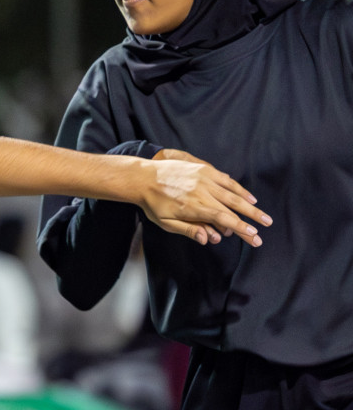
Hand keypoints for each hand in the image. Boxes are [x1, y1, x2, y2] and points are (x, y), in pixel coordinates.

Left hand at [139, 150, 270, 246]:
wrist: (143, 177)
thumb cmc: (153, 203)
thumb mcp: (165, 222)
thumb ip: (188, 230)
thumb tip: (208, 239)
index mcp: (192, 207)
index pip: (222, 219)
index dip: (240, 228)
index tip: (253, 236)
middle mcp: (201, 192)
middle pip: (233, 207)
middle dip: (251, 219)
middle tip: (265, 229)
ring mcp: (204, 179)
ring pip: (233, 193)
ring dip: (250, 206)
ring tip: (264, 216)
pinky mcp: (204, 169)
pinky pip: (227, 180)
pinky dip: (240, 189)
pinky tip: (250, 198)